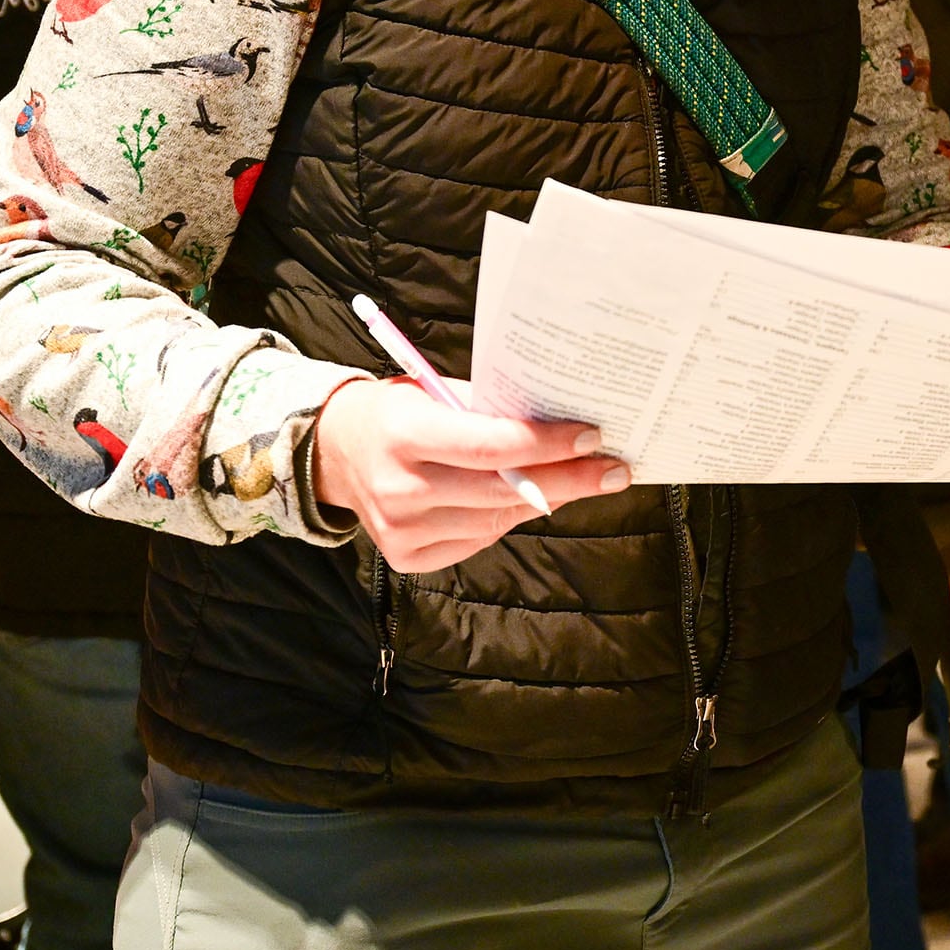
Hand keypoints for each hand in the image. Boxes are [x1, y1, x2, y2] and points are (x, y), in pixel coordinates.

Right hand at [312, 377, 630, 572]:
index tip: (593, 436)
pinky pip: (478, 539)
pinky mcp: (407, 557)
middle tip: (615, 469)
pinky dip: (509, 518)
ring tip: (584, 480)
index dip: (548, 444)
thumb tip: (563, 421)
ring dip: (547, 499)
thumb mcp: (435, 392)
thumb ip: (490, 410)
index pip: (491, 446)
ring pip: (497, 519)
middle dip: (569, 479)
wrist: (335, 452)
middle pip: (503, 490)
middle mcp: (400, 489)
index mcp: (405, 436)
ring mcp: (401, 530)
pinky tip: (534, 498)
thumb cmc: (399, 412)